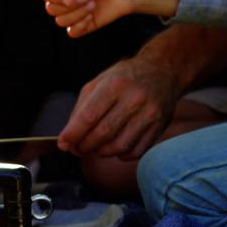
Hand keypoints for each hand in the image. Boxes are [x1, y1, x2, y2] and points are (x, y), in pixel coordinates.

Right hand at [41, 0, 177, 37]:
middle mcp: (66, 0)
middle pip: (51, 10)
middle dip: (69, 5)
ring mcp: (74, 13)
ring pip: (60, 22)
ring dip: (77, 13)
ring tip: (93, 4)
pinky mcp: (83, 26)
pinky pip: (71, 32)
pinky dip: (80, 25)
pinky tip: (92, 17)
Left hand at [58, 53, 180, 159]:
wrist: (162, 70)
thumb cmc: (125, 78)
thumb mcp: (99, 82)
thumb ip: (81, 108)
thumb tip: (67, 137)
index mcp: (114, 84)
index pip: (88, 116)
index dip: (73, 134)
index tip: (63, 144)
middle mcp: (134, 98)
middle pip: (102, 134)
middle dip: (84, 146)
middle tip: (77, 148)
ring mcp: (149, 114)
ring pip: (119, 146)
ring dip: (101, 152)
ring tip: (95, 148)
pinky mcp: (159, 126)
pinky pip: (135, 151)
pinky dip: (120, 155)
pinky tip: (114, 148)